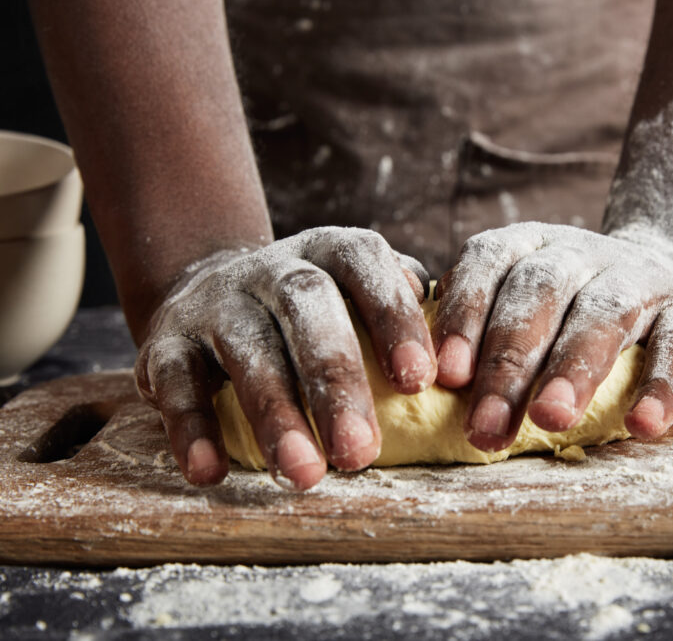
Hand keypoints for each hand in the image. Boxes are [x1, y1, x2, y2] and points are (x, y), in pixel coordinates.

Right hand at [134, 227, 434, 488]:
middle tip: (359, 453)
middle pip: (309, 309)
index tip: (421, 380)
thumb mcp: (357, 293)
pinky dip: (190, 426)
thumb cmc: (314, 310)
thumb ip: (403, 309)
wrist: (209, 288)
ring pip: (248, 350)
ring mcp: (218, 300)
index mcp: (331, 250)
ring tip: (302, 475)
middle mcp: (275, 268)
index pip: (365, 264)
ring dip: (274, 415)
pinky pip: (174, 379)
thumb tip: (455, 353)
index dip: (393, 316)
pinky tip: (210, 473)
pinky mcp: (165, 338)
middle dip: (336, 382)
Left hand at [432, 223, 672, 451]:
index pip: (488, 263)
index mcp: (530, 246)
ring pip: (604, 314)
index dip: (464, 315)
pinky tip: (641, 426)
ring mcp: (641, 278)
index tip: (445, 377)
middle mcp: (582, 253)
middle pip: (539, 294)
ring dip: (575, 368)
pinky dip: (660, 386)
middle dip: (509, 362)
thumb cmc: (573, 313)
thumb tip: (423, 387)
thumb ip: (481, 333)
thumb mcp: (526, 305)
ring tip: (551, 419)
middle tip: (485, 427)